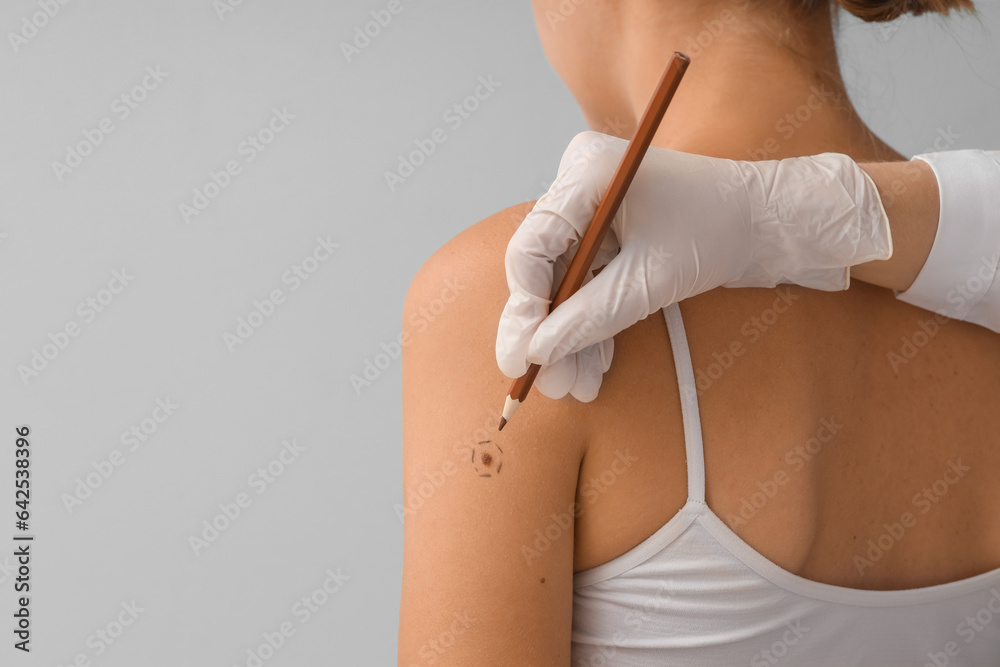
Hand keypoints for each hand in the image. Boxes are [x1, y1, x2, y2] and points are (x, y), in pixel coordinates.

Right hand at [496, 130, 891, 400]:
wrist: (774, 224)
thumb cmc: (722, 228)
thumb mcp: (650, 279)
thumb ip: (589, 316)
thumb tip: (539, 352)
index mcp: (583, 174)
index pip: (530, 247)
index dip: (523, 308)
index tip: (521, 357)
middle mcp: (581, 188)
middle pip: (542, 270)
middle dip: (548, 331)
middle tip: (545, 382)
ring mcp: (596, 214)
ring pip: (566, 286)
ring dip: (570, 338)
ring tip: (575, 386)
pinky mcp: (614, 239)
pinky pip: (589, 286)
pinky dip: (592, 325)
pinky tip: (594, 366)